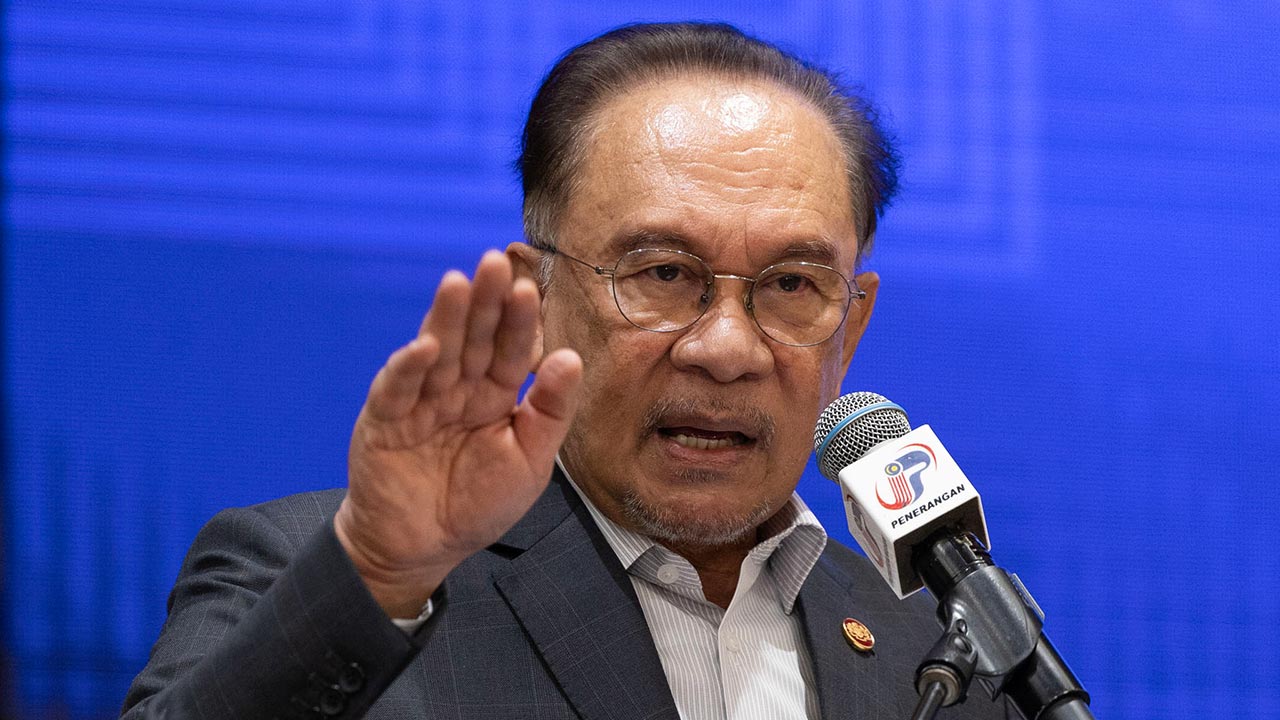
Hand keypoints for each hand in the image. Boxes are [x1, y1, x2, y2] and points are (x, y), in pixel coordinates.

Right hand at [335, 250, 582, 616]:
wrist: (422, 547)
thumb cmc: (478, 504)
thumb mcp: (530, 460)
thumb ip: (550, 411)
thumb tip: (571, 357)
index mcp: (494, 395)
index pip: (511, 350)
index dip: (519, 321)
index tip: (530, 288)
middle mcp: (457, 389)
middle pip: (473, 338)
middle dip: (484, 301)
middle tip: (494, 262)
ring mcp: (419, 400)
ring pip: (436, 351)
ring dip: (446, 318)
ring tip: (458, 282)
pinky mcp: (384, 420)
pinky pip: (397, 389)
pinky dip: (409, 369)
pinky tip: (425, 348)